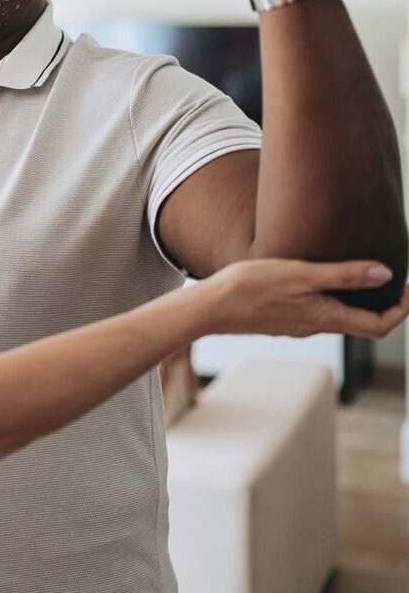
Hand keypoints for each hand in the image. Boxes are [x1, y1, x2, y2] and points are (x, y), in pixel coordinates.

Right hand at [202, 258, 408, 337]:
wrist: (209, 307)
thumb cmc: (250, 289)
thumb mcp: (302, 274)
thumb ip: (344, 274)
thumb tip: (385, 274)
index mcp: (327, 317)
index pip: (379, 325)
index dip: (401, 309)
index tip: (407, 288)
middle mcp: (315, 326)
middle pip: (361, 322)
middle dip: (380, 302)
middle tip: (387, 277)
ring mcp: (296, 324)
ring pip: (337, 316)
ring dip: (352, 298)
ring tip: (352, 272)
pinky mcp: (279, 318)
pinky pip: (314, 311)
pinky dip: (327, 298)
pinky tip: (313, 279)